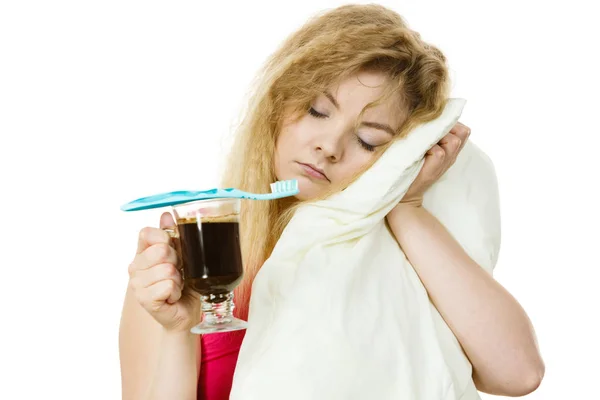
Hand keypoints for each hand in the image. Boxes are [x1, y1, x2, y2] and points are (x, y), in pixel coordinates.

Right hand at [128, 212, 200, 331]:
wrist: (185, 312)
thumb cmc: (185, 283)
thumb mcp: (183, 256)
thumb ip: (174, 235)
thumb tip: (166, 215)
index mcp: (142, 252)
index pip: (147, 233)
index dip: (165, 238)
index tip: (173, 250)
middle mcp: (135, 267)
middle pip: (161, 250)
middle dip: (178, 261)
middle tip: (178, 273)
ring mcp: (137, 284)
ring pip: (167, 269)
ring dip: (179, 279)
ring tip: (176, 286)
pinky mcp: (144, 299)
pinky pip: (168, 285)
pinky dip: (176, 291)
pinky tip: (172, 296)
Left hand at [397, 121, 471, 207]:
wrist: (402, 192)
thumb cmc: (409, 165)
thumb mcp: (422, 145)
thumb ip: (429, 133)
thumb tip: (427, 113)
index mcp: (449, 149)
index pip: (463, 130)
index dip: (451, 123)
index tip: (436, 125)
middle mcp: (450, 156)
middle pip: (463, 132)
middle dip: (446, 128)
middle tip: (429, 135)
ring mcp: (443, 164)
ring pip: (453, 141)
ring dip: (438, 138)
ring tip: (424, 144)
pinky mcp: (433, 171)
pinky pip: (439, 152)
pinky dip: (429, 149)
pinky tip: (418, 153)